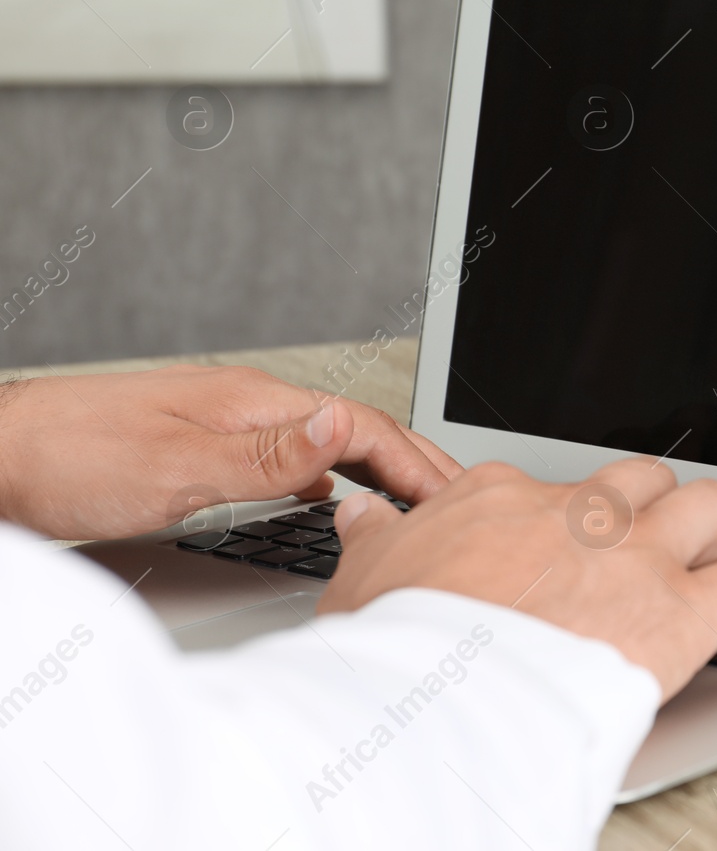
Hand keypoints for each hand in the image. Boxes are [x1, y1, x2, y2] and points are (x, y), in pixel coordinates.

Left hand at [0, 365, 460, 539]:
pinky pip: (295, 459)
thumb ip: (266, 457)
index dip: (417, 465)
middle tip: (461, 496)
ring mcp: (229, 425)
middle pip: (356, 430)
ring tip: (418, 498)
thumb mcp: (175, 468)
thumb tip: (345, 432)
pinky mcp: (207, 449)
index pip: (364, 428)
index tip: (457, 498)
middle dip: (415, 461)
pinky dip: (336, 477)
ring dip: (382, 468)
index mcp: (254, 404)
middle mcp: (248, 407)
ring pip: (329, 443)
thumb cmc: (69, 460)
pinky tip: (337, 496)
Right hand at [320, 458, 716, 697]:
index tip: (560, 537)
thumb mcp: (364, 580)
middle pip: (640, 481)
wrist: (436, 694)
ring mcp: (634, 557)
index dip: (561, 515)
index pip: (545, 485)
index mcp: (504, 500)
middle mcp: (579, 513)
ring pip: (707, 508)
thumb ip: (376, 542)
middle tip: (655, 538)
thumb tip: (364, 516)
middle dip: (653, 506)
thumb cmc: (397, 648)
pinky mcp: (680, 612)